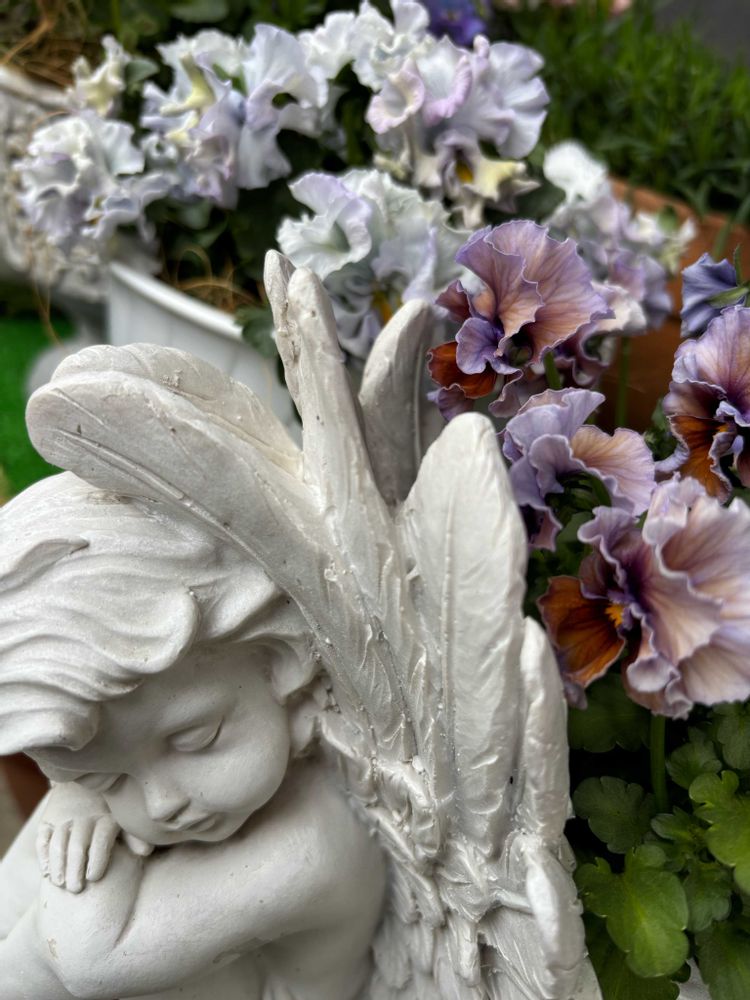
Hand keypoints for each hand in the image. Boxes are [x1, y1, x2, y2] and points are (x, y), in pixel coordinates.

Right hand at [35, 782, 151, 893]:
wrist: (83, 785)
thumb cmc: (107, 811)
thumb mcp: (122, 820)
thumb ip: (133, 837)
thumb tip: (146, 851)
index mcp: (105, 819)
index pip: (101, 840)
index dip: (98, 859)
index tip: (94, 878)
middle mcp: (84, 818)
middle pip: (77, 845)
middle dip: (76, 869)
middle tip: (76, 889)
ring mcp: (64, 818)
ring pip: (58, 843)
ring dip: (58, 865)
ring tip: (60, 884)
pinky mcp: (48, 820)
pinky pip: (42, 839)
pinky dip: (43, 856)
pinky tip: (47, 872)